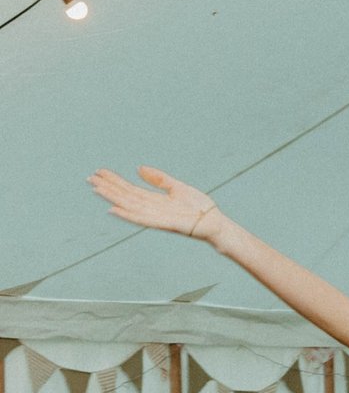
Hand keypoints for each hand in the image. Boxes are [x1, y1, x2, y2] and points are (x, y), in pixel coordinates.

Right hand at [90, 166, 225, 240]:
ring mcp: (156, 217)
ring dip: (112, 198)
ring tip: (96, 189)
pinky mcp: (163, 224)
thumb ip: (158, 179)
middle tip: (89, 178)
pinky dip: (127, 215)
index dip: (115, 180)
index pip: (130, 189)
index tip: (99, 171)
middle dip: (108, 187)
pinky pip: (141, 219)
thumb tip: (138, 168)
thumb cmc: (200, 207)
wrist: (215, 222)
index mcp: (155, 200)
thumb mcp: (177, 187)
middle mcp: (152, 209)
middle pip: (125, 196)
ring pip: (129, 206)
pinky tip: (113, 209)